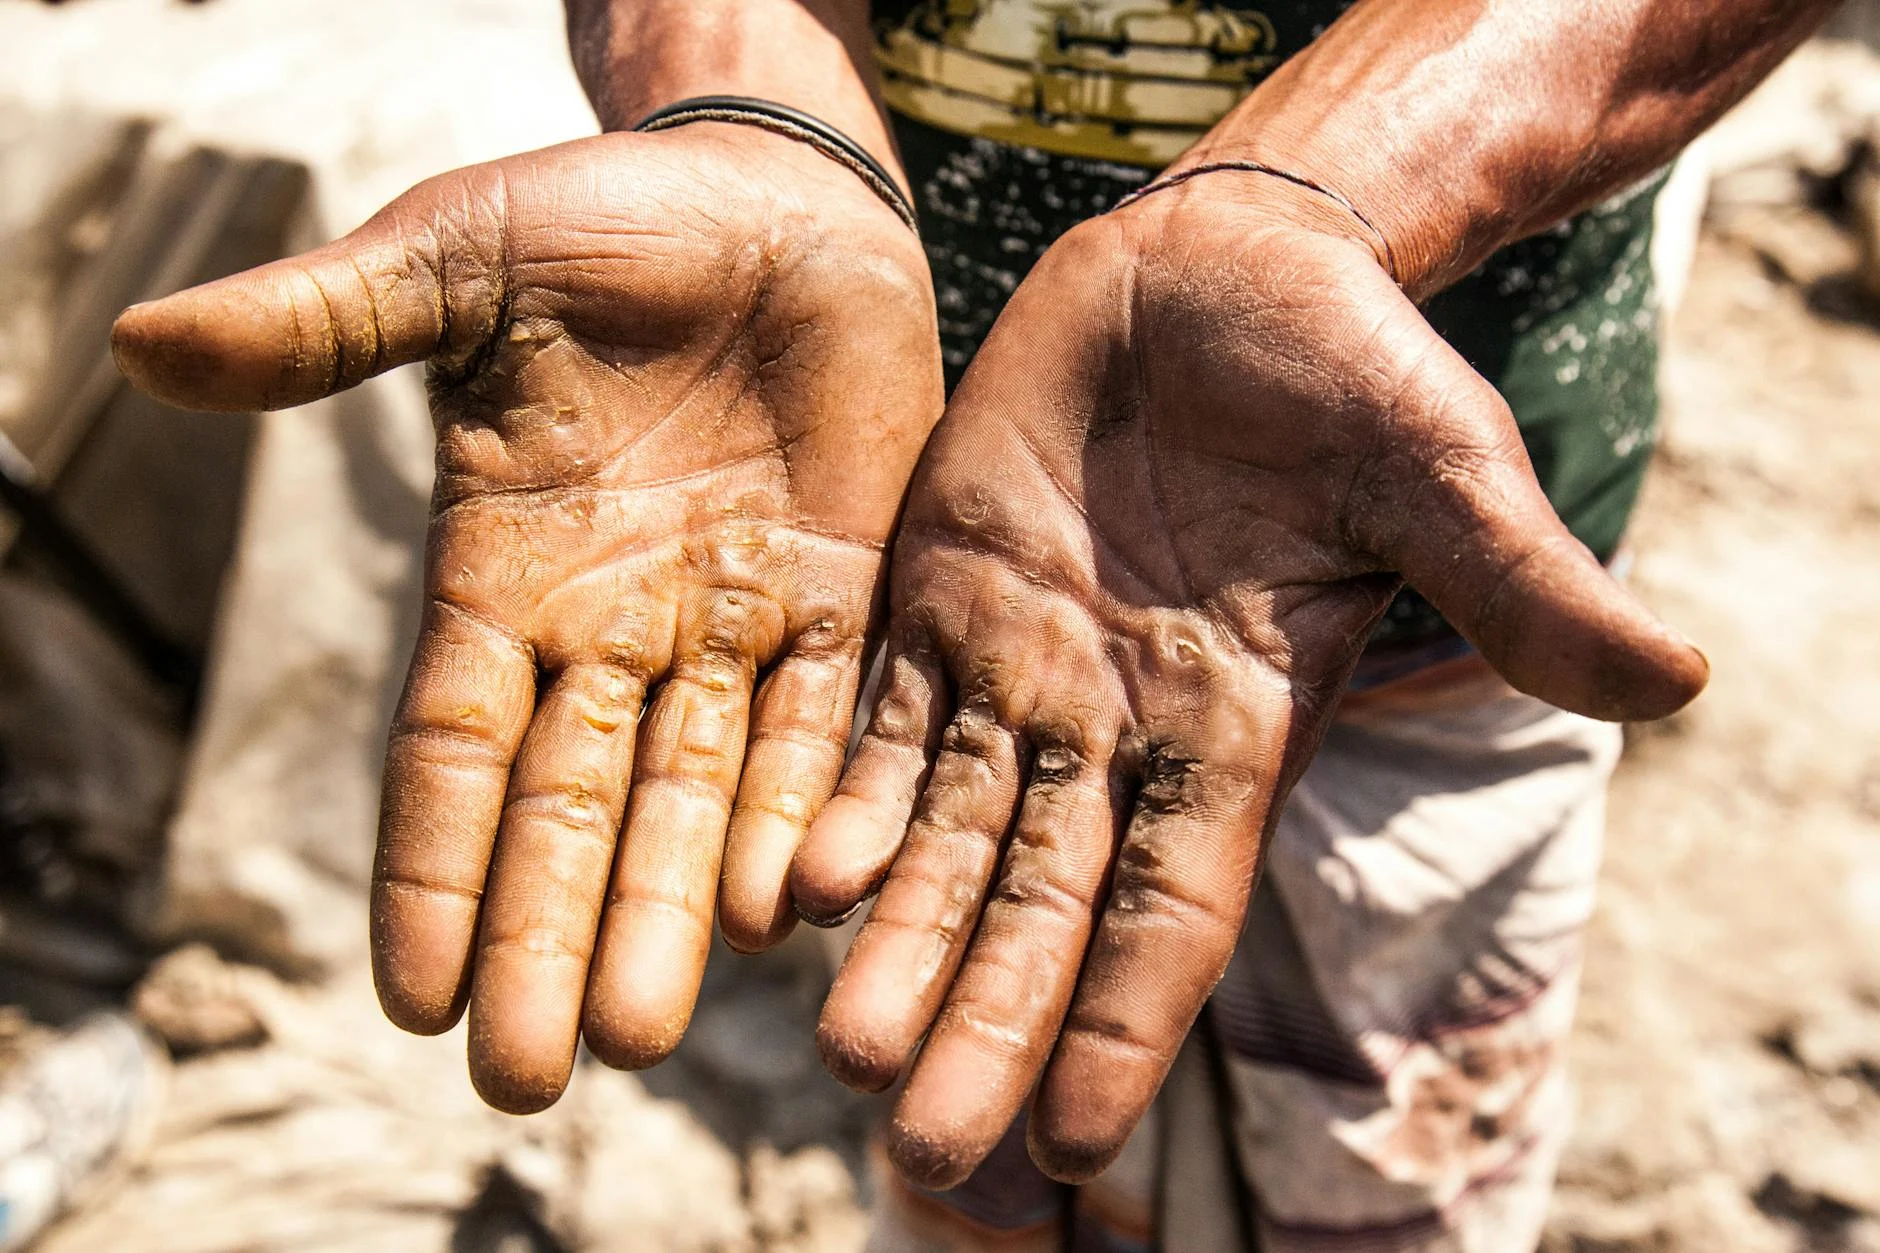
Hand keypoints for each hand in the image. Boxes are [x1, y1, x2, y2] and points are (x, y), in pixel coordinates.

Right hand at [113, 126, 941, 1110]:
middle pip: (574, 807)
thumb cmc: (597, 226)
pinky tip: (788, 904)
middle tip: (537, 1079)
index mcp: (506, 570)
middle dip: (552, 936)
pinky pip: (825, 716)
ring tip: (647, 1031)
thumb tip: (141, 343)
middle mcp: (616, 625)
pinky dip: (808, 805)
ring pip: (699, 793)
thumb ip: (330, 321)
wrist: (767, 201)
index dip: (433, 867)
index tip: (413, 996)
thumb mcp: (455, 260)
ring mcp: (732, 617)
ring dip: (673, 911)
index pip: (453, 747)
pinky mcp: (846, 589)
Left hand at [790, 174, 1704, 1186]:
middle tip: (924, 1153)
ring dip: (897, 942)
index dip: (1124, 1018)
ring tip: (843, 1057)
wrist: (1225, 263)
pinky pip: (875, 717)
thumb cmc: (1348, 365)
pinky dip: (836, 799)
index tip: (1072, 1138)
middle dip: (986, 1023)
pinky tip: (796, 886)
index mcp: (1236, 723)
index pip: (1176, 904)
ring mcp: (1018, 664)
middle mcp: (1116, 725)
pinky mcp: (938, 595)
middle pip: (1041, 902)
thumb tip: (1681, 680)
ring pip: (941, 832)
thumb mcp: (1438, 470)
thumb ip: (1520, 582)